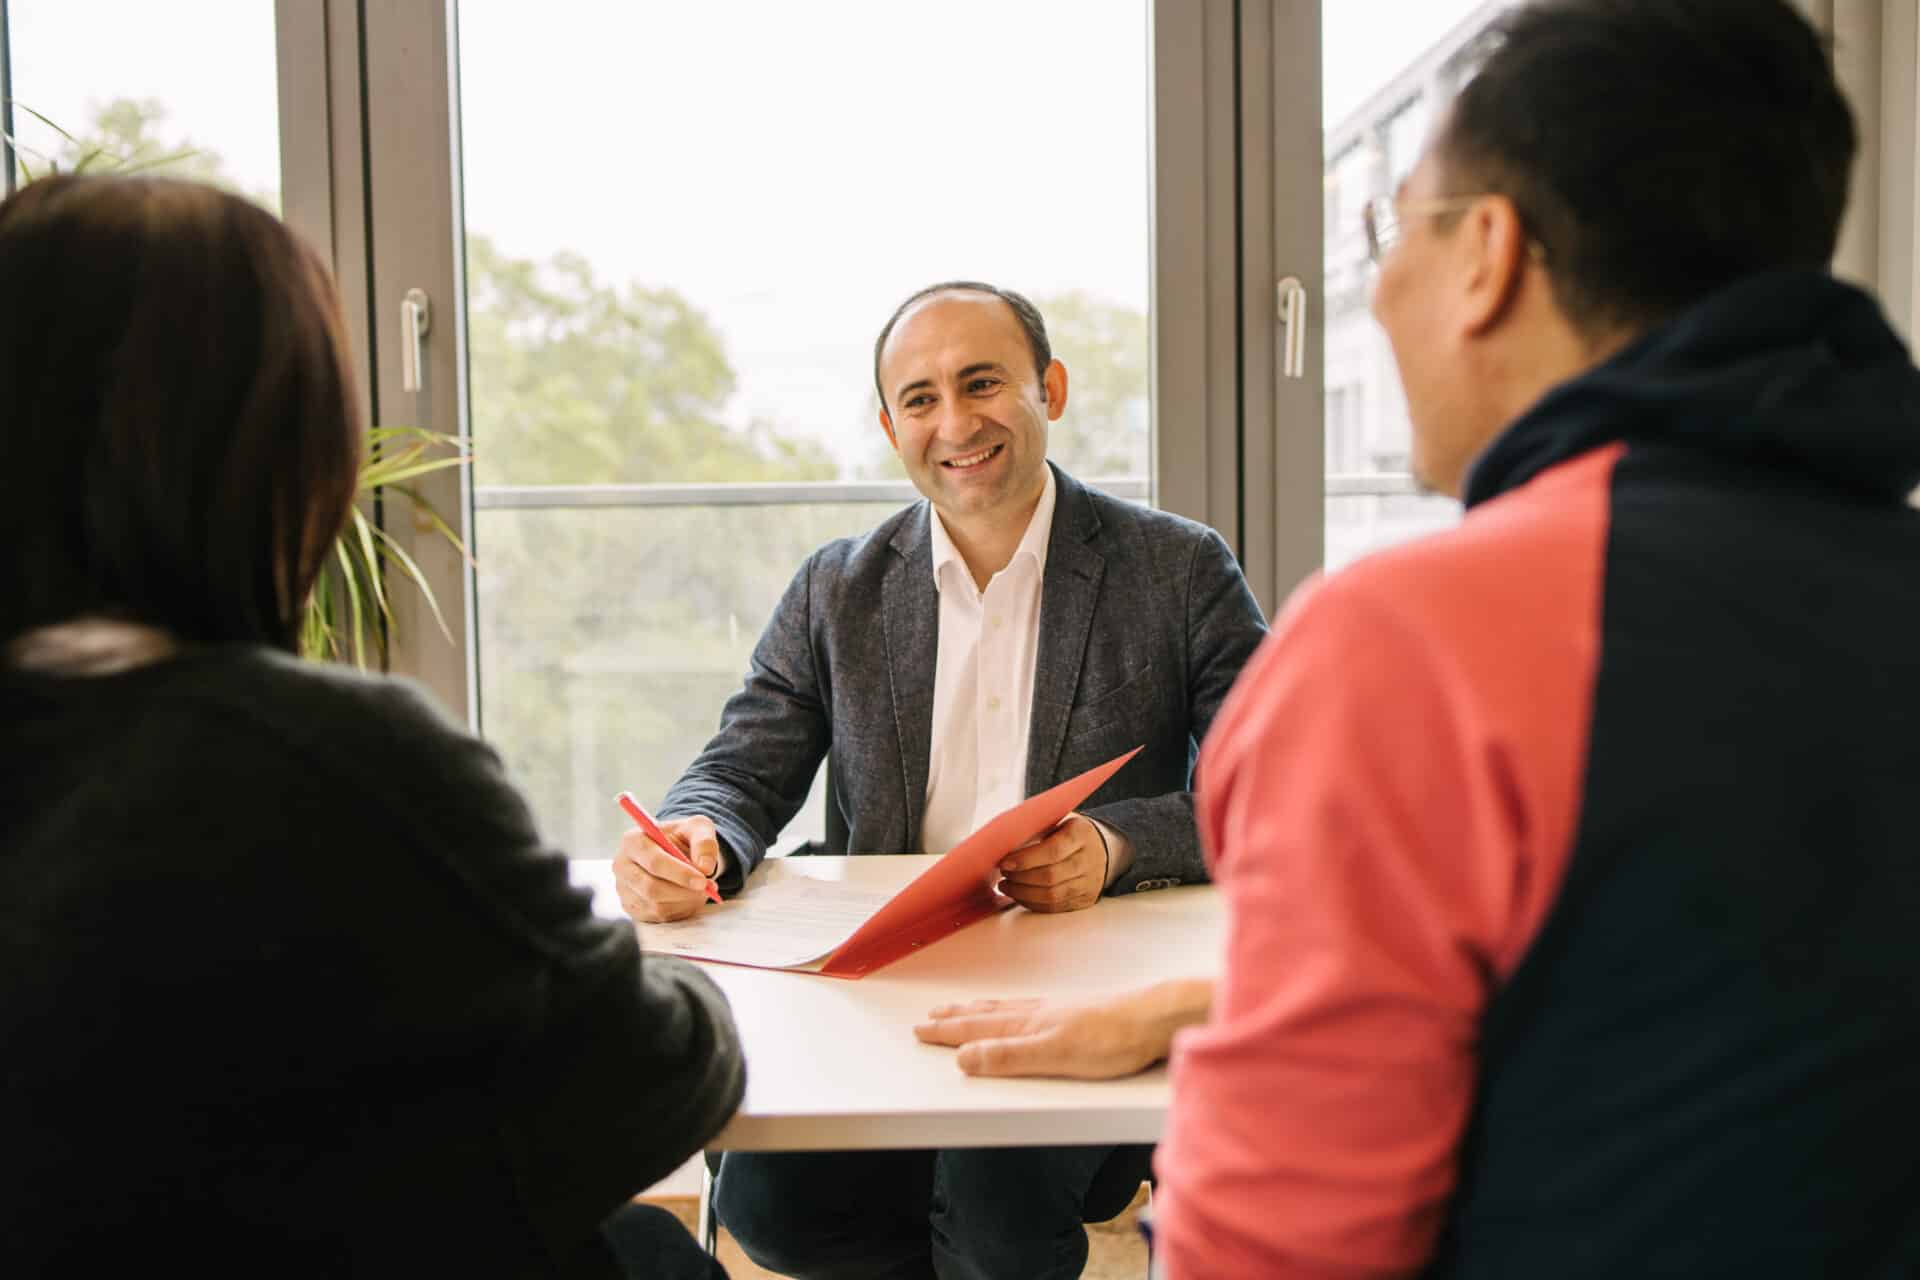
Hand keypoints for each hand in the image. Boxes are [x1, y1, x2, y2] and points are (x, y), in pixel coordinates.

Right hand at [615, 814, 722, 923]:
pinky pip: (657, 917)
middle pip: (651, 888)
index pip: (654, 861)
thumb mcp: (698, 828)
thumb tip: (705, 867)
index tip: (702, 880)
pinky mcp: (631, 907)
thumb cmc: (683, 837)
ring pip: (656, 905)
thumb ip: (704, 842)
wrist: (674, 851)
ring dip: (684, 901)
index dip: (679, 873)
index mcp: (633, 840)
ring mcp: (624, 889)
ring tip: (700, 889)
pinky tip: (688, 896)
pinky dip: (679, 910)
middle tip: (707, 888)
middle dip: (683, 891)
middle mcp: (622, 865)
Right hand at [914, 983, 1209, 1078]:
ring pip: (1005, 1009)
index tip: (921, 1030)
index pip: (977, 1030)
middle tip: (930, 1016)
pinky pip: (1025, 1007)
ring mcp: (1055, 1011)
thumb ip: (1009, 1056)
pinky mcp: (1073, 1013)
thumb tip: (964, 1057)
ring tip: (962, 1007)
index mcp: (1027, 1026)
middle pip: (986, 1015)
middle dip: (956, 1018)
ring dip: (978, 1010)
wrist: (1152, 1018)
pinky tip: (1016, 1010)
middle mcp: (1036, 1014)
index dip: (948, 1033)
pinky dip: (1007, 1007)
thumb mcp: (1054, 1055)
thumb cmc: (1110, 1040)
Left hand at [997, 814, 1106, 912]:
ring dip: (1023, 893)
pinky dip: (1033, 903)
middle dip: (1020, 878)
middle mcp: (1089, 860)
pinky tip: (1019, 895)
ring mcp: (1089, 882)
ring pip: (1052, 895)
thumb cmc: (1069, 832)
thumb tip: (1002, 842)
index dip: (1026, 859)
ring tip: (1006, 886)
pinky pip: (1055, 907)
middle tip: (1003, 874)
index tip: (1005, 863)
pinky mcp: (1085, 900)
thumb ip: (1035, 829)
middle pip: (1051, 876)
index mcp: (1081, 834)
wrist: (1102, 848)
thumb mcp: (1058, 821)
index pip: (1053, 851)